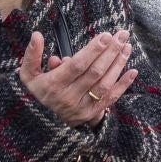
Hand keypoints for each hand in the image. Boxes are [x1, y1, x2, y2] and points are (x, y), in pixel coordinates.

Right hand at [16, 30, 137, 125]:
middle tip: (122, 34)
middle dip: (110, 52)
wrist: (37, 127)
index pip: (77, 65)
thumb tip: (37, 35)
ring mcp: (81, 108)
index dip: (93, 50)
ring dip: (118, 64)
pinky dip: (123, 85)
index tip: (106, 35)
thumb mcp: (27, 75)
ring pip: (104, 84)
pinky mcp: (91, 115)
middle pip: (94, 72)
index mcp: (53, 84)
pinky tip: (133, 71)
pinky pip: (110, 99)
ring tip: (127, 47)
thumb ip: (31, 55)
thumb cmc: (34, 94)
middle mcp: (68, 97)